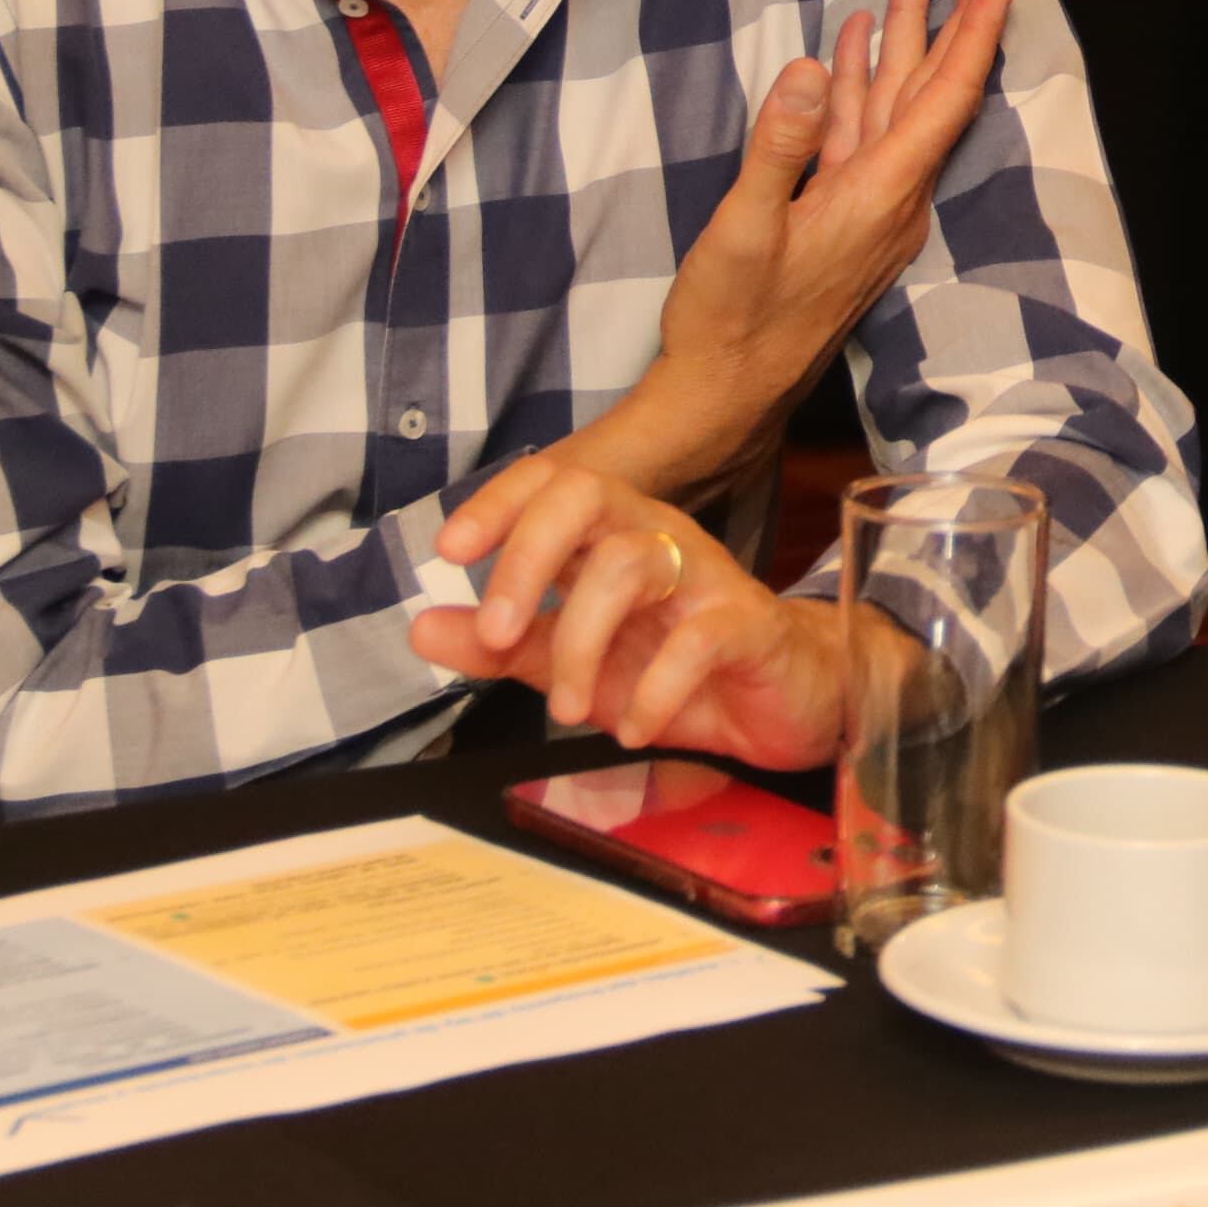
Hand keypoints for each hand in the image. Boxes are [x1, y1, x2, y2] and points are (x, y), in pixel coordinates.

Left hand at [411, 454, 842, 767]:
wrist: (786, 702)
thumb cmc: (678, 672)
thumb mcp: (574, 665)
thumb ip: (503, 647)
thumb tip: (421, 627)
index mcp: (611, 537)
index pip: (553, 481)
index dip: (498, 502)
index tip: (449, 553)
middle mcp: (657, 538)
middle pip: (590, 495)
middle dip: (528, 557)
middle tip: (495, 633)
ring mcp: (705, 577)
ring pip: (632, 564)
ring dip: (580, 642)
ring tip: (563, 708)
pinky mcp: (748, 625)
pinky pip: (697, 639)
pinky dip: (654, 690)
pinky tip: (634, 725)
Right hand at [576, 0, 1021, 501]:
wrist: (726, 393)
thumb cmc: (730, 321)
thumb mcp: (742, 230)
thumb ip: (778, 149)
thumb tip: (810, 71)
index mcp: (880, 197)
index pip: (947, 96)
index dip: (978, 28)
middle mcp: (890, 199)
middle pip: (929, 91)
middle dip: (944, 16)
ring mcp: (868, 209)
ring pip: (894, 107)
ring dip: (899, 43)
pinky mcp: (842, 218)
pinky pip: (860, 136)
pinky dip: (856, 87)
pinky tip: (846, 50)